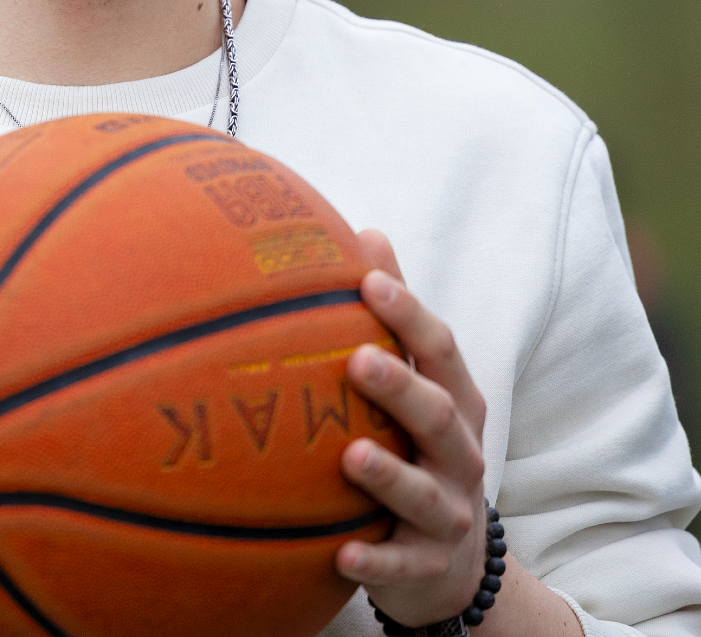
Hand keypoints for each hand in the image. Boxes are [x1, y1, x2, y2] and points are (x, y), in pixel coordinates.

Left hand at [336, 230, 486, 626]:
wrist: (452, 566)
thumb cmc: (418, 448)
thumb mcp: (418, 384)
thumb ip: (395, 316)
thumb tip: (364, 231)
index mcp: (454, 403)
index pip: (440, 350)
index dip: (408, 313)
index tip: (368, 278)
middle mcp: (459, 455)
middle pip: (438, 415)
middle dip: (401, 386)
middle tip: (356, 359)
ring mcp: (446, 513)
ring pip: (422, 493)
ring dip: (388, 474)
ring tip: (350, 454)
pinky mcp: (426, 567)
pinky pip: (401, 567)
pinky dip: (374, 564)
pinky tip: (340, 555)